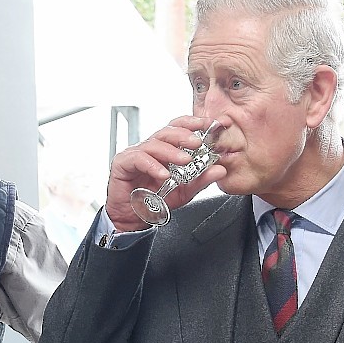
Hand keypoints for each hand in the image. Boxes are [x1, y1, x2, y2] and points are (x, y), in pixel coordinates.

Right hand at [104, 115, 225, 230]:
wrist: (132, 218)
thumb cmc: (153, 201)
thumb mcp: (184, 191)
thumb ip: (201, 180)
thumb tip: (220, 170)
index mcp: (165, 150)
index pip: (179, 129)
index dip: (194, 123)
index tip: (210, 124)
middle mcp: (150, 148)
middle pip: (167, 131)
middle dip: (184, 135)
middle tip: (197, 142)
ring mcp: (136, 153)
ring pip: (154, 144)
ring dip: (171, 151)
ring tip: (184, 160)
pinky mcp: (123, 163)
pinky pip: (139, 159)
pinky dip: (153, 165)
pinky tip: (163, 174)